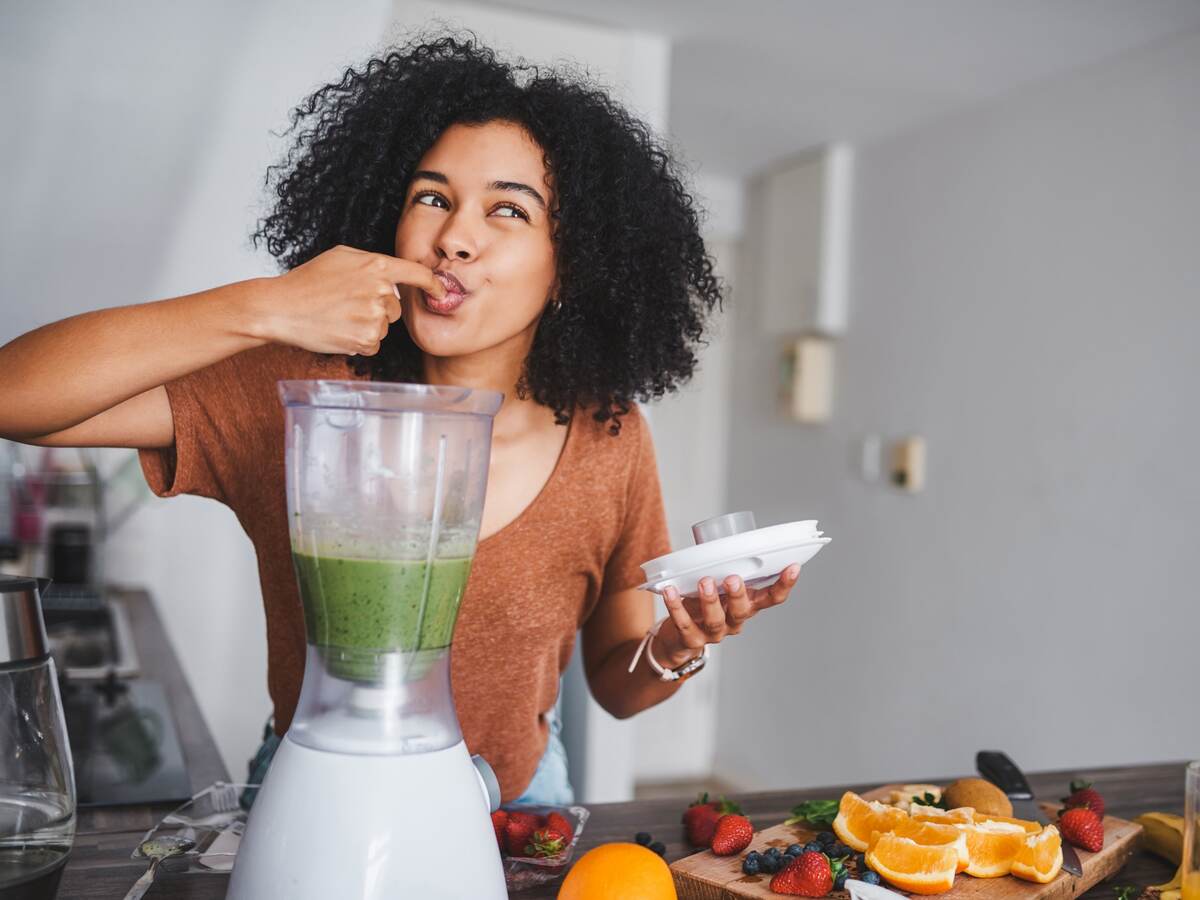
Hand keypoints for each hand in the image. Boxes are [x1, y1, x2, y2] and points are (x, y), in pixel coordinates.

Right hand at [256, 245, 446, 355]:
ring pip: (384, 327)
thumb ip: (372, 263)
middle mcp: (380, 291)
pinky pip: (373, 344)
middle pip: (396, 308)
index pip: (417, 274)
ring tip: (339, 317)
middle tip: (347, 304)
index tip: (441, 292)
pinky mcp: (365, 339)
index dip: (433, 284)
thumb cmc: (308, 280)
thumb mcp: (341, 257)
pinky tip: (338, 331)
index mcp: (376, 266)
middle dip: (378, 309)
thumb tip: (394, 275)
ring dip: (366, 326)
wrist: (281, 308)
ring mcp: (374, 316)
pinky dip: (358, 341)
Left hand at [653, 565, 801, 667]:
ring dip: (710, 600)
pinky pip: (685, 624)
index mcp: (747, 605)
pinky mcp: (691, 639)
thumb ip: (724, 566)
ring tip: (704, 581)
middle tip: (733, 578)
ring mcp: (714, 633)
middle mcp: (734, 621)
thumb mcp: (719, 585)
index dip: (785, 584)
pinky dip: (677, 607)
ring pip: (716, 620)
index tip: (793, 566)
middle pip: (742, 611)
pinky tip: (671, 591)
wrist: (679, 638)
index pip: (772, 598)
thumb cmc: (703, 604)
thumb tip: (723, 536)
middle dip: (739, 594)